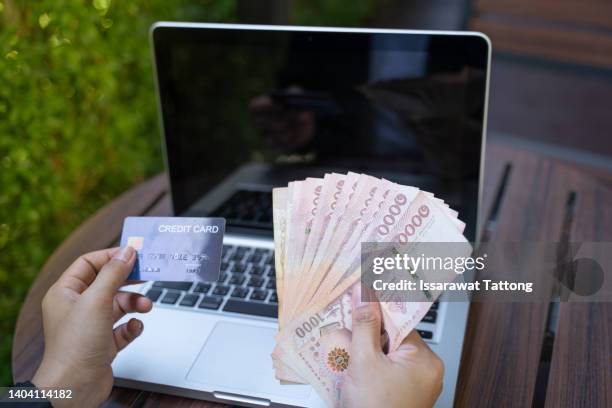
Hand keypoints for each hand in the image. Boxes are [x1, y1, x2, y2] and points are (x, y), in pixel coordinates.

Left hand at [32, 247, 151, 406]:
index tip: (133, 253)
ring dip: (134, 304)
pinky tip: (134, 327)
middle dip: (128, 281)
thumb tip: (127, 252)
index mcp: (65, 293)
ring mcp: (90, 326)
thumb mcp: (97, 300)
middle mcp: (76, 307)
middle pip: (107, 283)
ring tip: (145, 306)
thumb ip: (114, 273)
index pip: (89, 264)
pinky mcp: (103, 343)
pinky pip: (123, 327)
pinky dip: (132, 326)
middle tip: (147, 275)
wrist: (75, 387)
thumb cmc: (76, 345)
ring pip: (118, 305)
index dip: (111, 256)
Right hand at [342, 292, 443, 407]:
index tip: (360, 296)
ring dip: (364, 350)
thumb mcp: (364, 361)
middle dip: (367, 333)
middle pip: (392, 337)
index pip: (399, 321)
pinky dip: (367, 366)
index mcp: (425, 360)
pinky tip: (351, 368)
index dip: (376, 310)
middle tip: (347, 327)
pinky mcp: (401, 395)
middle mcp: (425, 371)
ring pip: (386, 354)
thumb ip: (365, 325)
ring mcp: (414, 385)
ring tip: (346, 351)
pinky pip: (384, 370)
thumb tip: (366, 297)